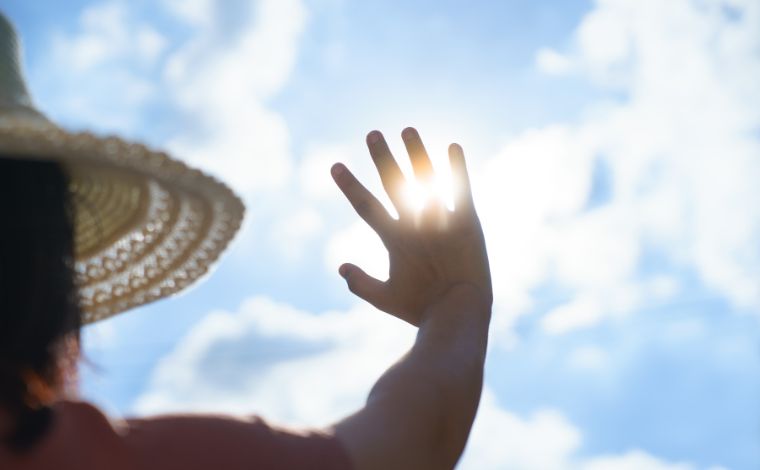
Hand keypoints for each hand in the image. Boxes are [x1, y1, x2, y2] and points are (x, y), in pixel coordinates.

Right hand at [332, 127, 491, 325]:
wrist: (458, 313)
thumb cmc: (421, 309)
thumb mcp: (385, 299)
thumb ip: (360, 283)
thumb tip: (339, 267)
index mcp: (394, 240)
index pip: (366, 206)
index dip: (349, 184)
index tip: (335, 165)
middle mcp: (415, 225)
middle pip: (394, 184)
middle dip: (382, 157)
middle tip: (372, 134)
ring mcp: (441, 221)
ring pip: (426, 180)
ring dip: (416, 153)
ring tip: (407, 129)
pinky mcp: (467, 223)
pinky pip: (461, 189)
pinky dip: (457, 168)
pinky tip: (453, 146)